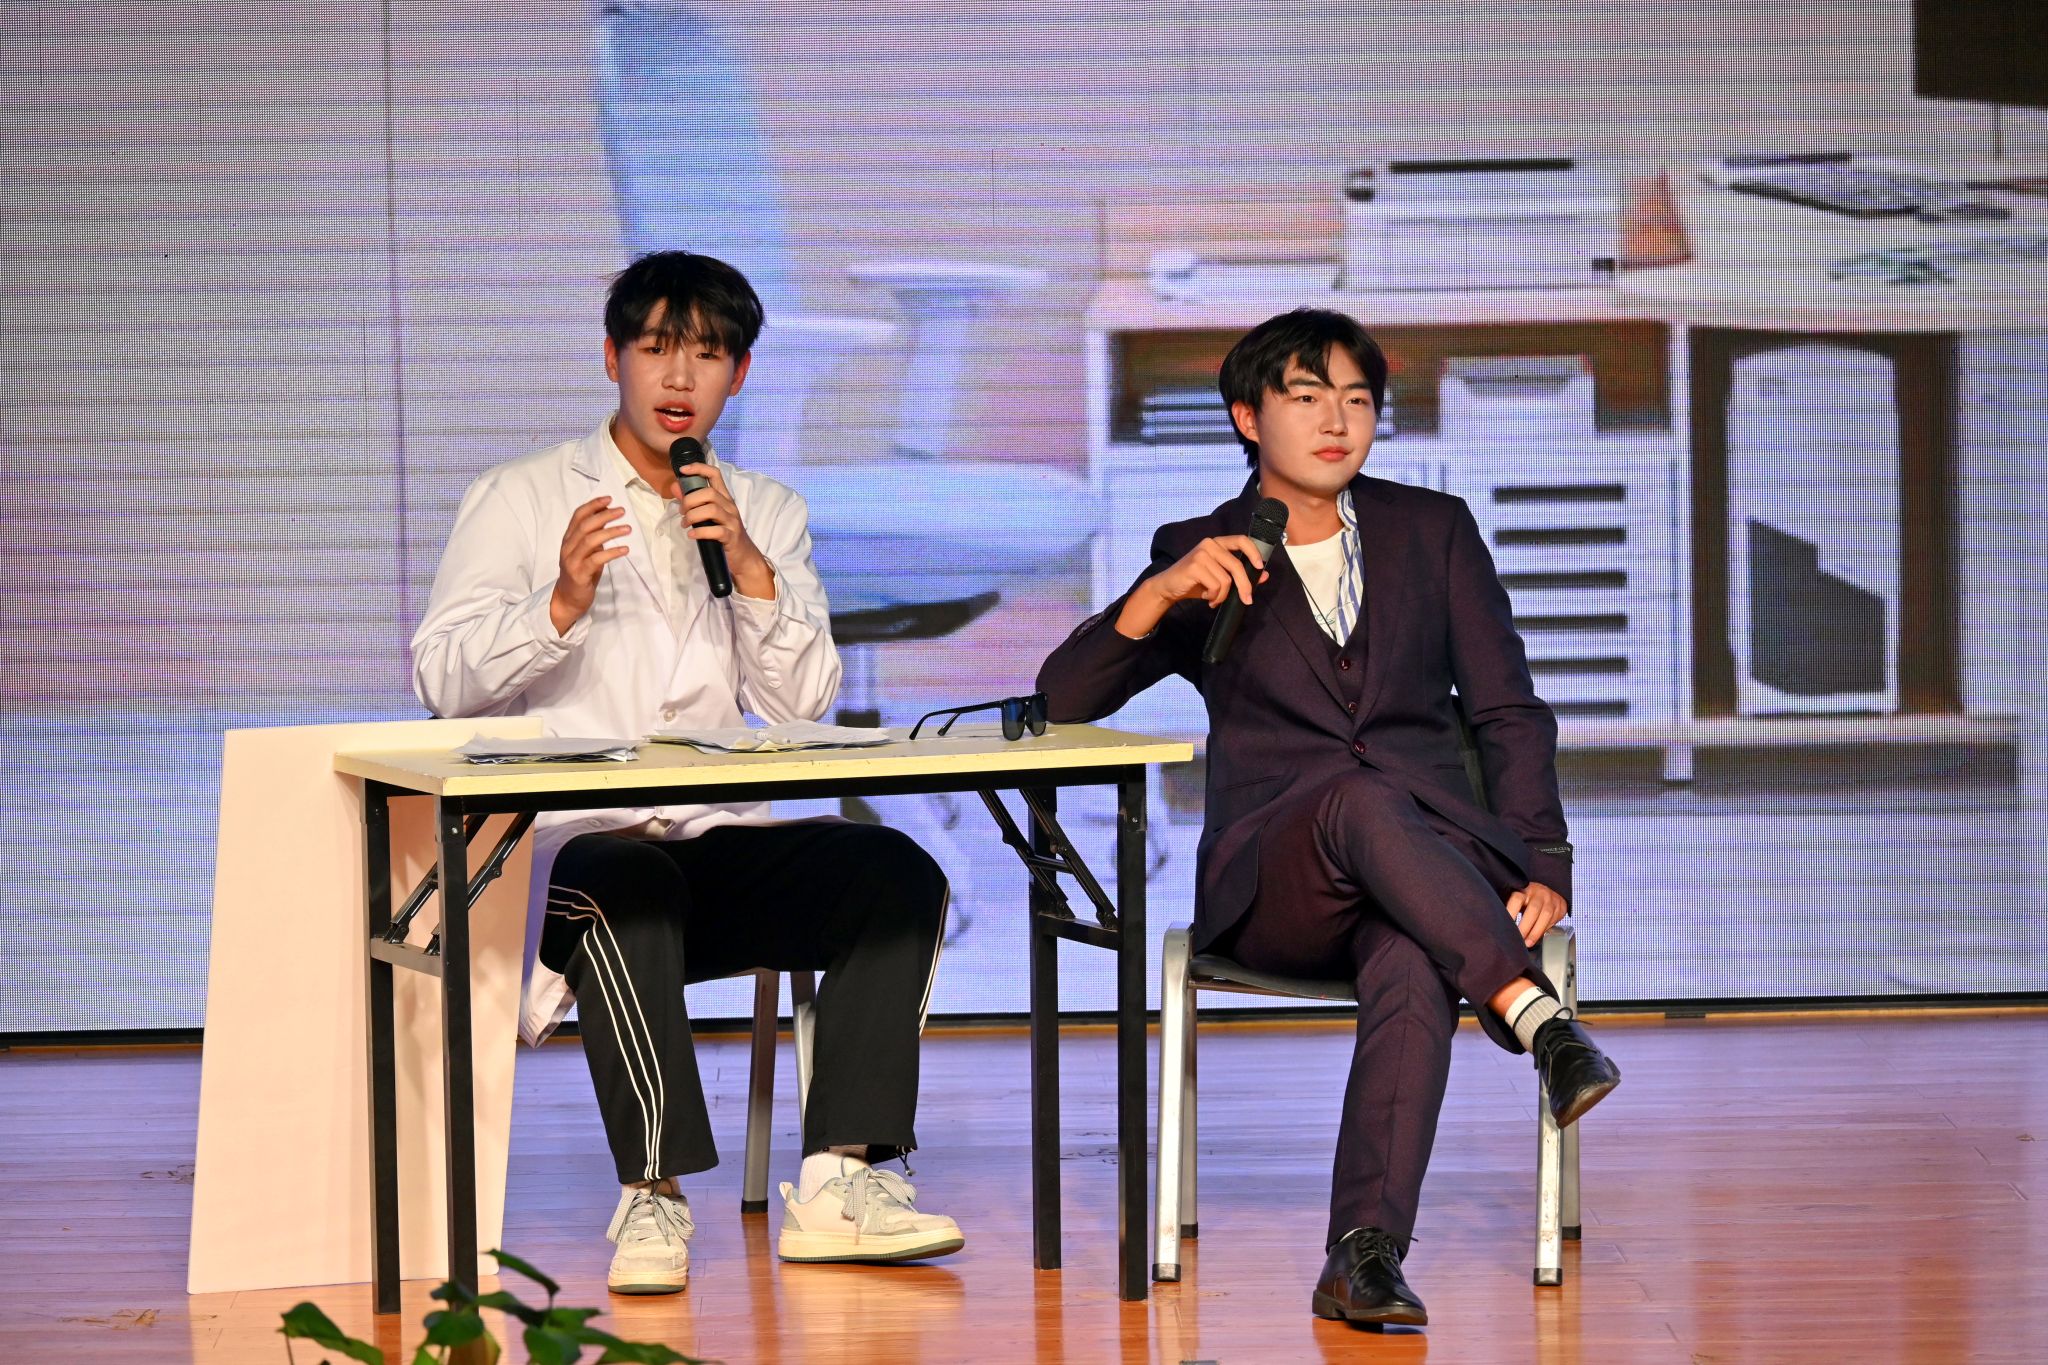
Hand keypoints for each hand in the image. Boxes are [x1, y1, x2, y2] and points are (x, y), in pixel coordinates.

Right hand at [549, 496, 630, 635]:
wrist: (569, 599)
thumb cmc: (581, 573)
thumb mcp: (587, 552)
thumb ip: (593, 536)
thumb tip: (608, 517)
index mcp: (569, 539)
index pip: (578, 516)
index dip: (593, 506)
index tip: (609, 499)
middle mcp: (568, 547)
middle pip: (585, 525)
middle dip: (604, 515)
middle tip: (622, 511)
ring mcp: (572, 560)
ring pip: (590, 540)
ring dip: (610, 532)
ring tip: (627, 529)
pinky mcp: (579, 574)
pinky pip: (596, 559)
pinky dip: (611, 552)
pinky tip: (625, 549)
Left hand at [673, 461, 773, 598]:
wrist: (743, 556)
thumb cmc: (724, 534)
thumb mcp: (708, 516)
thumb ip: (692, 501)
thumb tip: (675, 486)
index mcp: (724, 498)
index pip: (715, 474)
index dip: (699, 468)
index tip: (683, 470)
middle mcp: (730, 507)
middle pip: (709, 493)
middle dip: (690, 500)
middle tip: (682, 511)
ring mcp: (732, 522)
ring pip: (712, 509)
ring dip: (692, 516)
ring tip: (685, 524)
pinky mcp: (731, 537)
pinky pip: (715, 531)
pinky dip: (700, 532)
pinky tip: (692, 535)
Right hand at [1115, 535, 1270, 637]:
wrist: (1168, 587)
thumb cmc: (1195, 582)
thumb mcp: (1220, 577)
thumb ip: (1241, 575)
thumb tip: (1265, 576)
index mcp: (1217, 543)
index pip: (1241, 540)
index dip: (1254, 552)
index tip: (1259, 567)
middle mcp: (1209, 544)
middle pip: (1236, 565)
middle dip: (1245, 586)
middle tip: (1247, 600)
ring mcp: (1201, 554)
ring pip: (1226, 580)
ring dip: (1223, 595)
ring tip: (1215, 599)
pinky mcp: (1194, 566)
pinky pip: (1215, 586)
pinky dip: (1214, 596)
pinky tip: (1207, 598)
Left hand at [1505, 881, 1566, 947]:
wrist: (1548, 890)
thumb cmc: (1527, 898)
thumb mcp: (1517, 898)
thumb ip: (1510, 908)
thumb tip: (1498, 924)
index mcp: (1524, 889)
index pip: (1517, 899)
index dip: (1511, 912)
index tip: (1505, 926)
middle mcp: (1538, 893)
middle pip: (1533, 909)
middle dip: (1525, 927)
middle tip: (1518, 940)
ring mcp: (1551, 899)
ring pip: (1546, 915)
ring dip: (1536, 932)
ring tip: (1527, 943)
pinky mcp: (1560, 906)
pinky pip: (1554, 919)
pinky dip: (1545, 930)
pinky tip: (1538, 936)